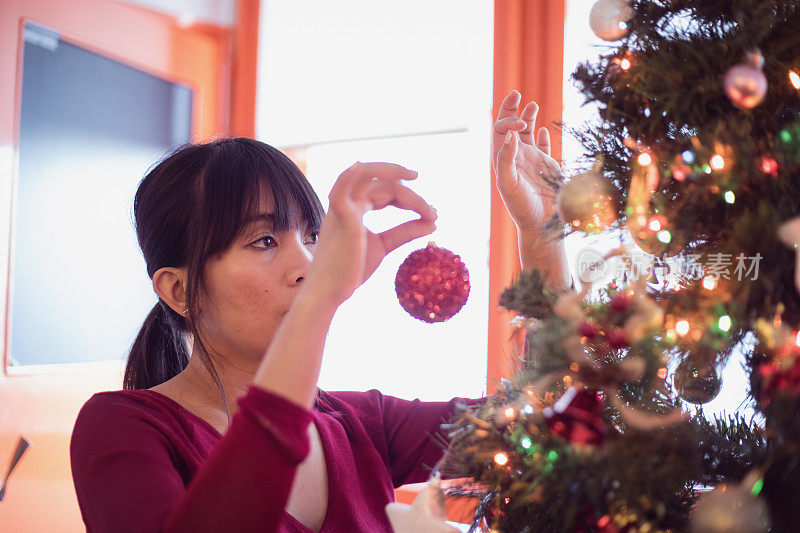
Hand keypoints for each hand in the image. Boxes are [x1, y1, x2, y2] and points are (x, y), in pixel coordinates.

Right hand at [304, 162, 436, 306]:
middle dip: (411, 195)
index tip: (432, 214)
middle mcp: (347, 202)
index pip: (385, 190)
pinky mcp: (341, 217)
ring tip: (418, 184)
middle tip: (433, 212)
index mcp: (355, 208)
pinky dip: (353, 173)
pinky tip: (368, 169)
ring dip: (395, 175)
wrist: (329, 292)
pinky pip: (343, 186)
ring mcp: (342, 207)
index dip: (410, 199)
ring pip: (369, 177)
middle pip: (383, 184)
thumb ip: (405, 232)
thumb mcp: (384, 245)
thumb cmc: (350, 270)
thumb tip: (433, 223)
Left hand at [492, 90, 562, 232]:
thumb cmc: (521, 206)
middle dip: (511, 110)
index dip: (508, 121)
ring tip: (531, 104)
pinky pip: (541, 146)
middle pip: (509, 128)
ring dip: (527, 118)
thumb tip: (510, 135)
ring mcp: (531, 160)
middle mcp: (515, 157)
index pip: (500, 132)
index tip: (521, 125)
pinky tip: (541, 130)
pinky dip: (541, 136)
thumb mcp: (509, 183)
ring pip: (527, 133)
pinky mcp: (546, 165)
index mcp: (503, 160)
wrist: (541, 224)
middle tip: (515, 93)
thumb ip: (506, 159)